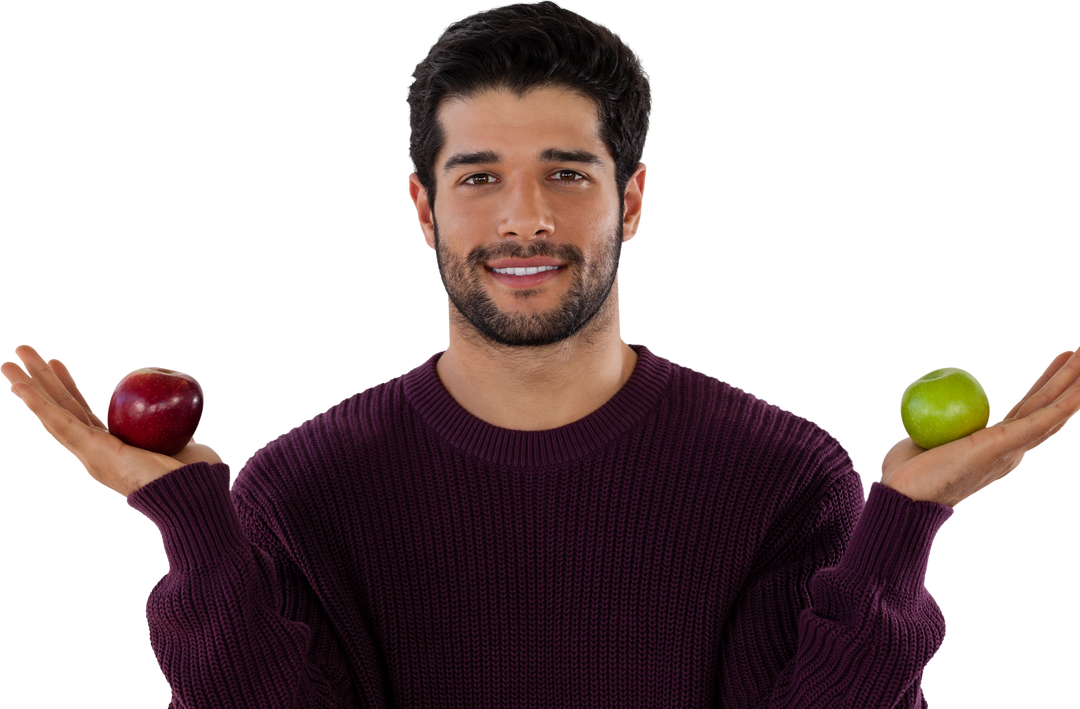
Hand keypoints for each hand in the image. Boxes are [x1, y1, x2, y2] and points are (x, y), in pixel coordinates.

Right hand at [3, 343, 224, 500]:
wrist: (198, 496)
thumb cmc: (198, 475)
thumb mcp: (181, 442)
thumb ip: (175, 429)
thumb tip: (187, 414)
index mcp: (112, 450)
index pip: (83, 413)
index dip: (69, 387)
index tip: (59, 362)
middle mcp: (95, 453)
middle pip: (62, 409)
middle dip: (41, 380)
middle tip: (21, 353)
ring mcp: (90, 455)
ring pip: (52, 414)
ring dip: (28, 387)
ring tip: (6, 362)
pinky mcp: (92, 452)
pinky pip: (60, 423)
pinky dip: (37, 404)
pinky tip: (18, 387)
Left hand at [877, 345, 1079, 507]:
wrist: (903, 495)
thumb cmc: (907, 471)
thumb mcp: (928, 432)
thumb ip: (938, 416)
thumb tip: (928, 398)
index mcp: (996, 443)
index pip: (1027, 407)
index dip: (1045, 382)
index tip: (1058, 359)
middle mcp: (1012, 446)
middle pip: (1048, 404)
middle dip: (1070, 377)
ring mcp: (1012, 447)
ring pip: (1054, 409)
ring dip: (1076, 383)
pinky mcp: (1005, 445)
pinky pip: (1041, 420)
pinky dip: (1066, 404)